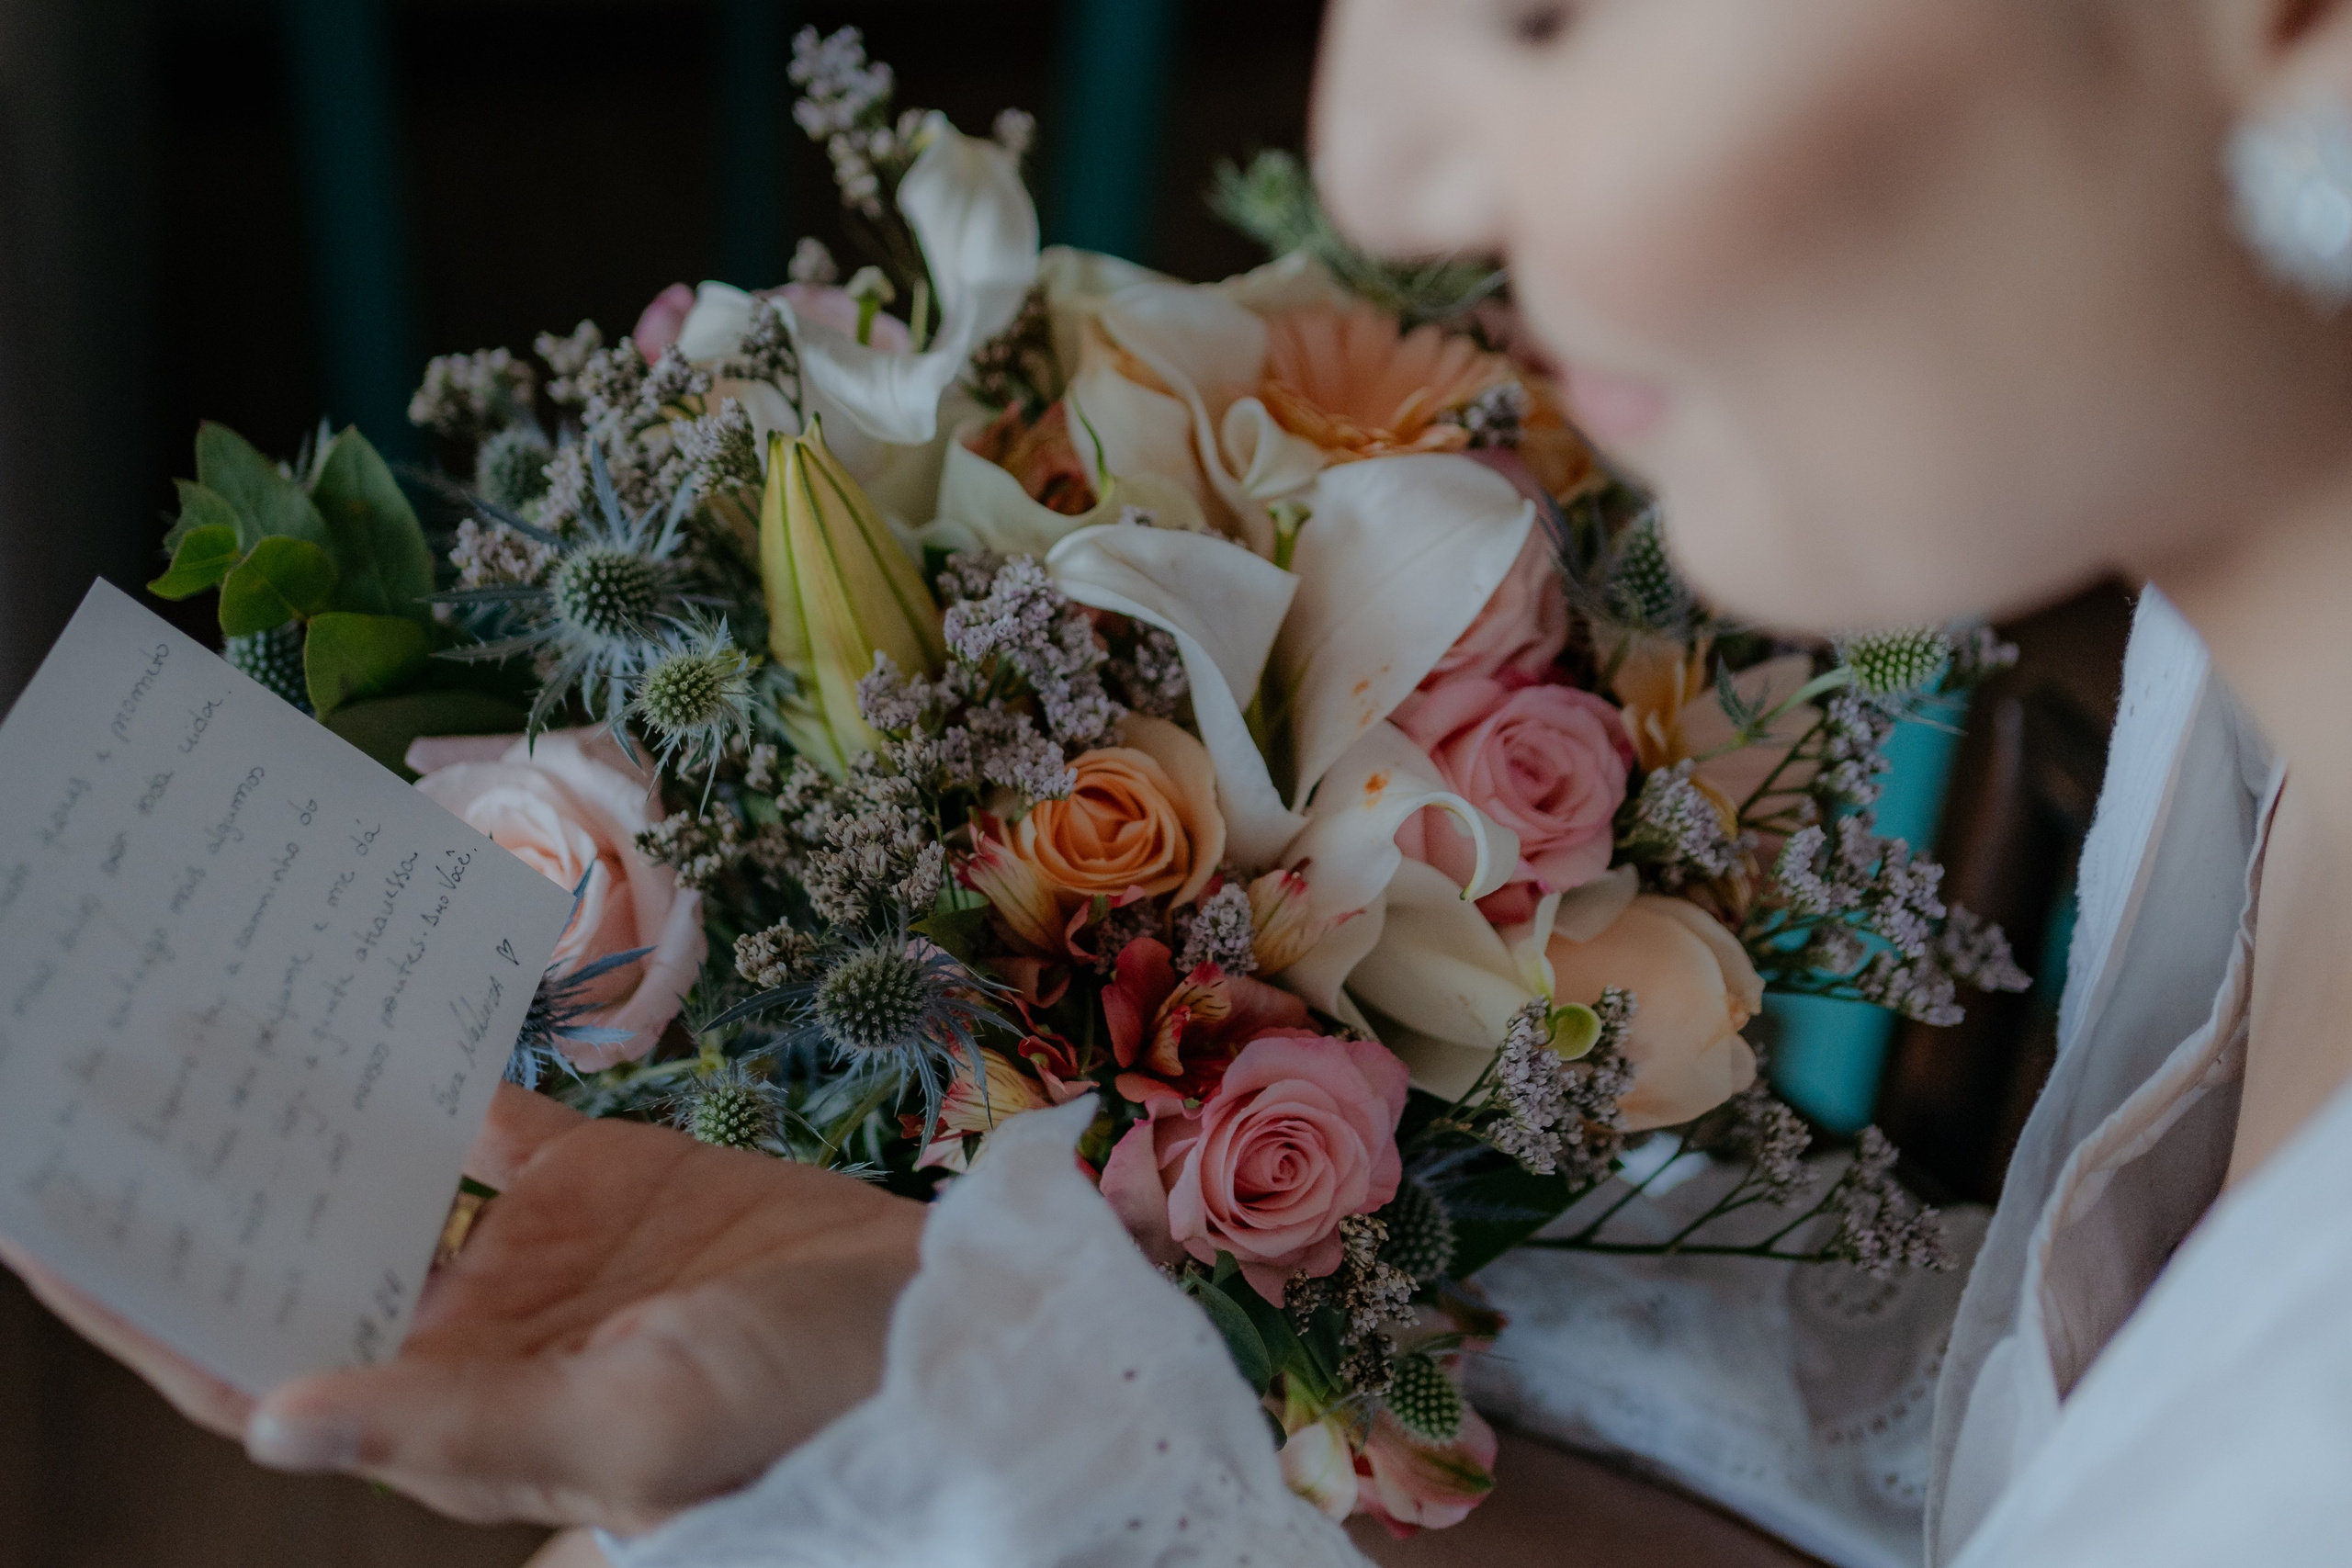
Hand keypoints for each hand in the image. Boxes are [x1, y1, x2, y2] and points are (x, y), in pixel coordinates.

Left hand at [0, 1083, 924, 1533]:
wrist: (935, 1321)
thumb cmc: (794, 1403)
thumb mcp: (632, 1427)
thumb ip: (461, 1422)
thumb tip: (271, 1422)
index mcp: (448, 1413)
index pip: (254, 1371)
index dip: (146, 1311)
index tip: (50, 1230)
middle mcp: (463, 1335)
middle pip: (292, 1264)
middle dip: (199, 1197)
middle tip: (107, 1093)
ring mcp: (528, 1253)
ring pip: (370, 1181)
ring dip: (291, 1122)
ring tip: (198, 1032)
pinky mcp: (594, 1180)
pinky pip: (482, 1114)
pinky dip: (419, 1062)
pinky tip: (361, 1001)